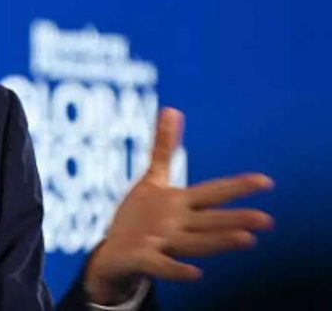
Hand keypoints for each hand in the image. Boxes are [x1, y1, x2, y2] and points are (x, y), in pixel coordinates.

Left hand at [84, 108, 274, 304]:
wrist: (115, 254)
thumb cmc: (141, 217)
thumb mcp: (152, 179)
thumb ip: (164, 147)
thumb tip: (171, 109)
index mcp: (181, 204)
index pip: (213, 193)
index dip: (237, 186)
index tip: (265, 181)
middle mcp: (178, 225)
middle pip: (210, 220)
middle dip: (236, 219)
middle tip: (266, 220)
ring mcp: (163, 243)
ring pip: (194, 242)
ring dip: (220, 241)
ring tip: (246, 239)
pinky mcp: (144, 259)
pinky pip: (162, 265)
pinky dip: (176, 269)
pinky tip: (195, 272)